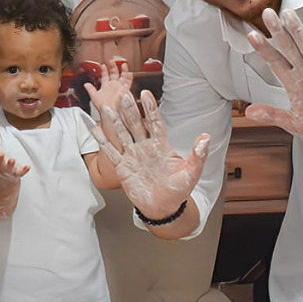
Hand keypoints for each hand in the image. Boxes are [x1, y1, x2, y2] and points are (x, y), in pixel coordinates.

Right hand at [0, 139, 30, 182]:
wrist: (6, 179)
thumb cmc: (0, 164)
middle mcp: (2, 166)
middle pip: (0, 162)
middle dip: (0, 158)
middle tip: (0, 154)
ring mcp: (10, 170)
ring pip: (10, 167)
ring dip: (11, 164)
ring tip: (12, 160)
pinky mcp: (18, 173)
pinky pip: (22, 172)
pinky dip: (25, 170)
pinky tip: (28, 167)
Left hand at [84, 59, 134, 122]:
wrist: (110, 112)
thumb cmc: (103, 107)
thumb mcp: (94, 96)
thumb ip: (90, 89)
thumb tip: (85, 84)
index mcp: (106, 87)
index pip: (105, 76)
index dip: (104, 70)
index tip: (102, 64)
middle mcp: (113, 86)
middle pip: (114, 74)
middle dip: (113, 67)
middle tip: (111, 60)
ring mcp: (120, 88)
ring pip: (122, 76)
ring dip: (123, 70)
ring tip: (122, 63)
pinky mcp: (125, 90)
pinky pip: (128, 82)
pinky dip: (129, 77)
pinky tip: (128, 72)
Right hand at [92, 91, 210, 218]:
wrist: (163, 207)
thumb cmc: (178, 190)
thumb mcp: (191, 172)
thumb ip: (198, 155)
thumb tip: (206, 138)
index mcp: (161, 145)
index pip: (155, 122)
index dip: (150, 108)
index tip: (146, 94)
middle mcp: (145, 147)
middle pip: (135, 124)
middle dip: (130, 110)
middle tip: (124, 94)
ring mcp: (132, 156)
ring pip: (121, 135)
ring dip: (114, 122)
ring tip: (107, 108)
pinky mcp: (122, 167)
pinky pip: (111, 152)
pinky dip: (103, 141)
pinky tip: (96, 130)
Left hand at [244, 8, 302, 138]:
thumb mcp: (294, 123)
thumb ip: (272, 115)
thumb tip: (249, 112)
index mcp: (293, 83)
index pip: (274, 62)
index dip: (264, 49)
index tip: (251, 35)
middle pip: (288, 47)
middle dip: (278, 31)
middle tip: (267, 14)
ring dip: (299, 31)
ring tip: (289, 16)